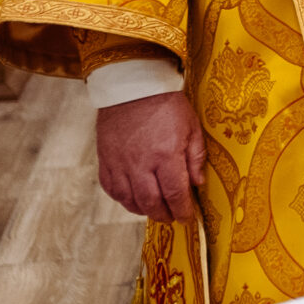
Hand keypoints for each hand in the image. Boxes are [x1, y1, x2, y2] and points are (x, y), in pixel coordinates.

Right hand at [96, 92, 206, 222]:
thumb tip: (198, 183)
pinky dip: (123, 199)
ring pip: (129, 200)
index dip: (182, 210)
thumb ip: (196, 157)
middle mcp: (140, 164)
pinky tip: (133, 198)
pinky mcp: (105, 160)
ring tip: (155, 209)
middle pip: (151, 203)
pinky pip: (111, 189)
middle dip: (164, 215)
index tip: (188, 217)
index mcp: (166, 155)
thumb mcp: (192, 127)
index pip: (175, 193)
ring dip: (143, 210)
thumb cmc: (166, 104)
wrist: (133, 87)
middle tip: (173, 217)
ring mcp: (119, 164)